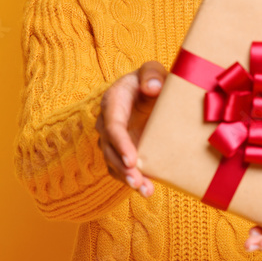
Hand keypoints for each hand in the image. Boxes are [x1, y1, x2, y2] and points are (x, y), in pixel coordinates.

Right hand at [93, 60, 166, 197]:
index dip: (120, 144)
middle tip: (137, 182)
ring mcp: (114, 139)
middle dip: (122, 168)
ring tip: (146, 191)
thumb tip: (151, 88)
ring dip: (128, 178)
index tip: (132, 159)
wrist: (151, 91)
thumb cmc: (152, 79)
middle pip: (110, 149)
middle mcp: (108, 122)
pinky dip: (132, 180)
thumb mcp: (153, 70)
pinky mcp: (123, 150)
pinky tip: (147, 190)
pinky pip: (122, 168)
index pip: (112, 126)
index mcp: (113, 102)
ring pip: (114, 162)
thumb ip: (152, 74)